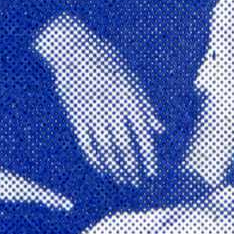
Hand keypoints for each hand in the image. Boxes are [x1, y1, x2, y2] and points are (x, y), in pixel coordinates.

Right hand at [33, 15, 163, 184]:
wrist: (73, 49)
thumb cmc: (108, 60)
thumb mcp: (133, 79)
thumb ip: (146, 107)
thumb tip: (160, 130)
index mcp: (131, 100)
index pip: (143, 137)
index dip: (148, 159)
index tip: (152, 175)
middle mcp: (113, 110)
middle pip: (125, 148)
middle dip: (132, 170)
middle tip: (136, 185)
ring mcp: (93, 114)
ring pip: (105, 149)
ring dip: (115, 169)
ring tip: (121, 182)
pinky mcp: (76, 116)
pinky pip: (86, 144)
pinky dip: (94, 160)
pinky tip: (101, 170)